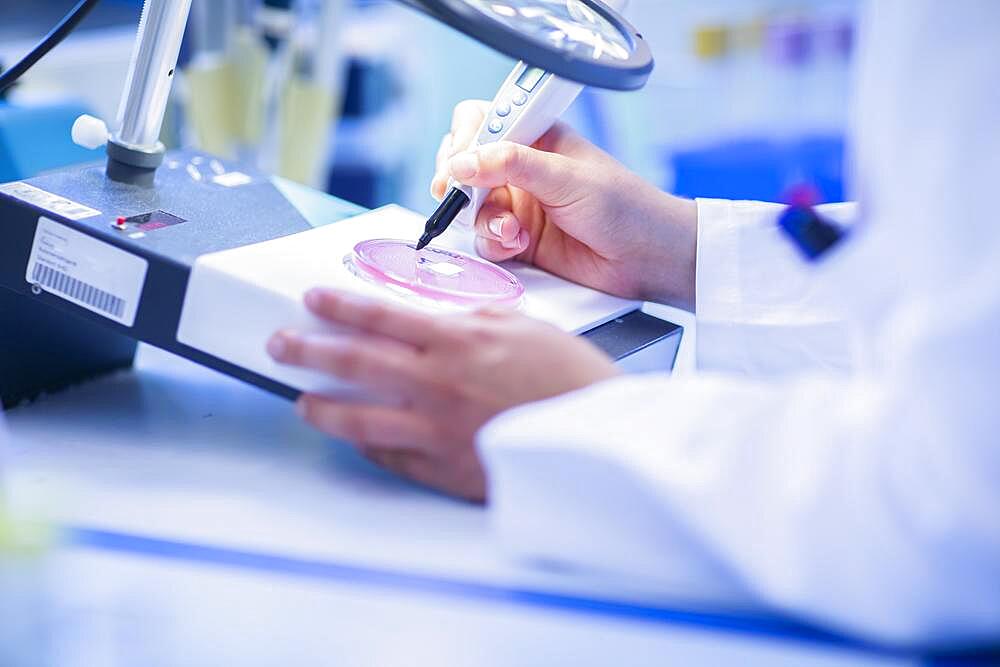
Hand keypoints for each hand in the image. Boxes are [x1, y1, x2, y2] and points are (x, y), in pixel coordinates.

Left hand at [267, 289, 620, 501]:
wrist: (596, 437)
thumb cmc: (568, 379)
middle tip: (282, 345)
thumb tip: (432, 320)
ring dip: (322, 408)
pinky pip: (391, 456)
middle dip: (308, 350)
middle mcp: (435, 383)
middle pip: (353, 363)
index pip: (378, 316)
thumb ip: (469, 321)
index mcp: (454, 341)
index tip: (313, 301)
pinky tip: (357, 440)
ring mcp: (435, 429)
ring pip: (358, 419)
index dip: (338, 306)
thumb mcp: (521, 327)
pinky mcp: (443, 468)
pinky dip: (368, 446)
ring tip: (302, 401)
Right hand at [431, 100, 698, 309]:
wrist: (647, 258)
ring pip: (471, 207)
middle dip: (459, 183)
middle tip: (458, 196)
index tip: (458, 162)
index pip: (482, 122)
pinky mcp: (519, 240)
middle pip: (465, 165)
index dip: (464, 140)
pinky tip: (519, 246)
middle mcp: (522, 169)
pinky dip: (495, 244)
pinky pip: (485, 239)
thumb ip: (512, 165)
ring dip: (483, 220)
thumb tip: (462, 162)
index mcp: (537, 136)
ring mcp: (519, 205)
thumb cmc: (624, 207)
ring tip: (511, 231)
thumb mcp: (566, 177)